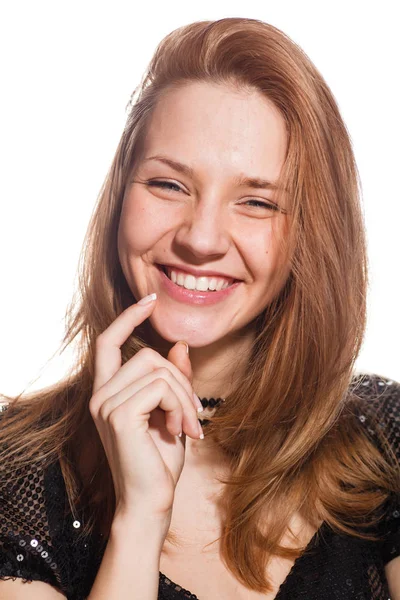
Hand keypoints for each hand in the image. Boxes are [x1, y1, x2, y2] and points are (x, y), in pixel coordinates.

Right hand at [89, 295, 203, 521]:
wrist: (150, 502)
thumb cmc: (159, 461)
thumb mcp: (171, 412)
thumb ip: (173, 380)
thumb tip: (180, 344)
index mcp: (108, 392)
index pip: (108, 342)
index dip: (128, 317)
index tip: (150, 299)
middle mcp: (100, 395)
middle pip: (149, 356)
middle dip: (181, 381)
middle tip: (195, 416)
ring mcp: (106, 404)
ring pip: (159, 371)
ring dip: (185, 398)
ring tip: (190, 427)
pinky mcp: (119, 415)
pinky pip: (161, 388)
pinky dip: (181, 406)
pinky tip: (182, 432)